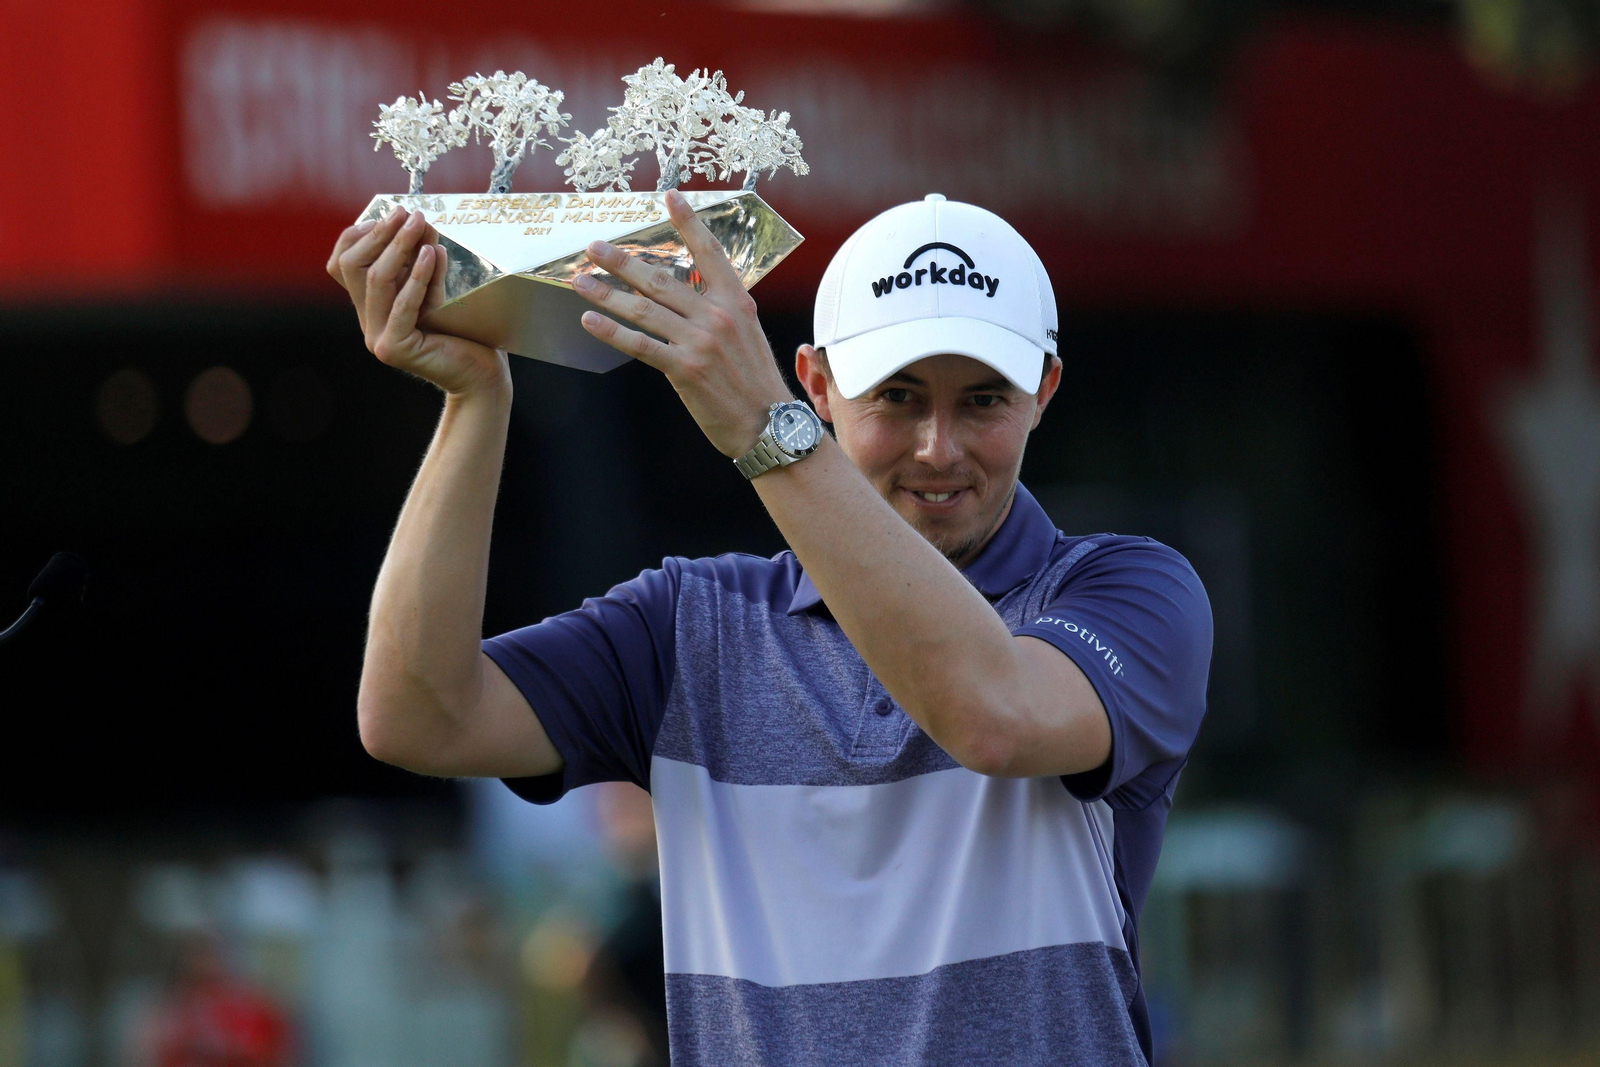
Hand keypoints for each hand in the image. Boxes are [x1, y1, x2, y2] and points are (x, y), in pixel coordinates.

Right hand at [326, 208, 508, 398]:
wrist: (480, 375)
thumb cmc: (463, 332)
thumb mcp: (436, 289)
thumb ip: (421, 261)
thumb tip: (417, 221)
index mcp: (370, 308)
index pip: (344, 264)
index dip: (361, 236)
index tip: (390, 214)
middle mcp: (367, 323)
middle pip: (354, 266)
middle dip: (381, 234)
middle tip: (407, 212)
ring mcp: (377, 338)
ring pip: (377, 280)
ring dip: (399, 246)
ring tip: (419, 224)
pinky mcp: (395, 348)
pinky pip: (403, 303)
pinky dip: (416, 276)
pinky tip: (429, 254)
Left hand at [574, 189, 792, 456]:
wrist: (769, 424)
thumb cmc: (755, 383)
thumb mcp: (748, 335)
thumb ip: (720, 311)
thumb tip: (690, 295)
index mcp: (737, 302)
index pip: (709, 252)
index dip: (688, 222)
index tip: (669, 196)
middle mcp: (717, 316)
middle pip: (662, 279)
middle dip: (623, 261)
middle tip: (594, 247)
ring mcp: (700, 341)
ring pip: (644, 309)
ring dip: (607, 293)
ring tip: (580, 281)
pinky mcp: (684, 369)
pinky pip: (641, 345)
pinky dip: (613, 331)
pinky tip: (590, 320)